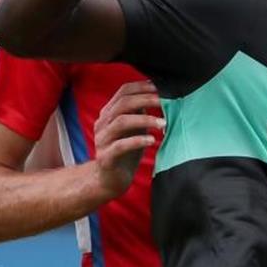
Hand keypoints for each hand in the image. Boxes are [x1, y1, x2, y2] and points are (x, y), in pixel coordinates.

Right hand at [92, 80, 162, 199]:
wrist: (110, 180)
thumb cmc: (127, 152)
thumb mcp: (135, 129)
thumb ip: (141, 113)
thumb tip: (160, 96)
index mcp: (109, 114)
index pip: (122, 92)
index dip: (141, 87)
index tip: (160, 87)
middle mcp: (103, 124)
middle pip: (122, 104)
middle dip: (145, 100)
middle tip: (164, 102)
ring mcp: (102, 140)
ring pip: (121, 122)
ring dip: (144, 120)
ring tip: (163, 122)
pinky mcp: (106, 157)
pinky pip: (120, 146)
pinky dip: (137, 141)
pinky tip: (152, 140)